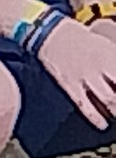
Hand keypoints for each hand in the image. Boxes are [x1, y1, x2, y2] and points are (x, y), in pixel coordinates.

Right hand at [34, 12, 115, 127]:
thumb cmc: (78, 37)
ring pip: (109, 99)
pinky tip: (102, 124)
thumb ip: (114, 59)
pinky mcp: (70, 84)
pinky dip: (95, 117)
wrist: (49, 33)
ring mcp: (84, 76)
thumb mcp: (105, 44)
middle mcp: (100, 66)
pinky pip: (85, 105)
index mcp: (111, 54)